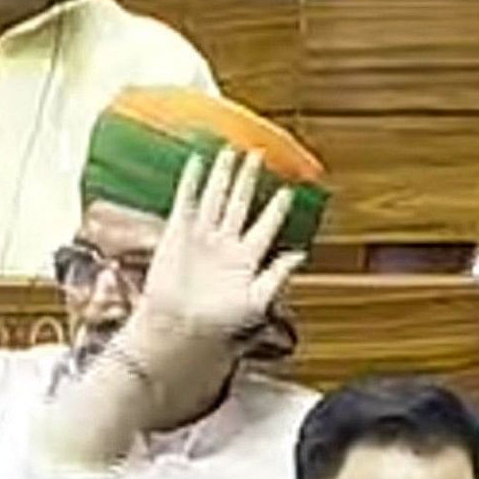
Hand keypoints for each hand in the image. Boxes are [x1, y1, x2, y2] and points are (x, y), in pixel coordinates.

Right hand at [109, 148, 309, 389]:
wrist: (179, 327)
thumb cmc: (218, 324)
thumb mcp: (257, 301)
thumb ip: (278, 275)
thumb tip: (301, 254)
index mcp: (247, 260)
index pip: (266, 226)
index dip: (277, 209)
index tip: (289, 190)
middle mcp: (225, 244)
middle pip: (240, 203)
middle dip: (249, 179)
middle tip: (257, 155)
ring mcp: (201, 236)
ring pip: (216, 196)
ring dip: (223, 174)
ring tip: (230, 151)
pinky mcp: (178, 231)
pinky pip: (187, 200)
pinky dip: (192, 181)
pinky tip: (198, 162)